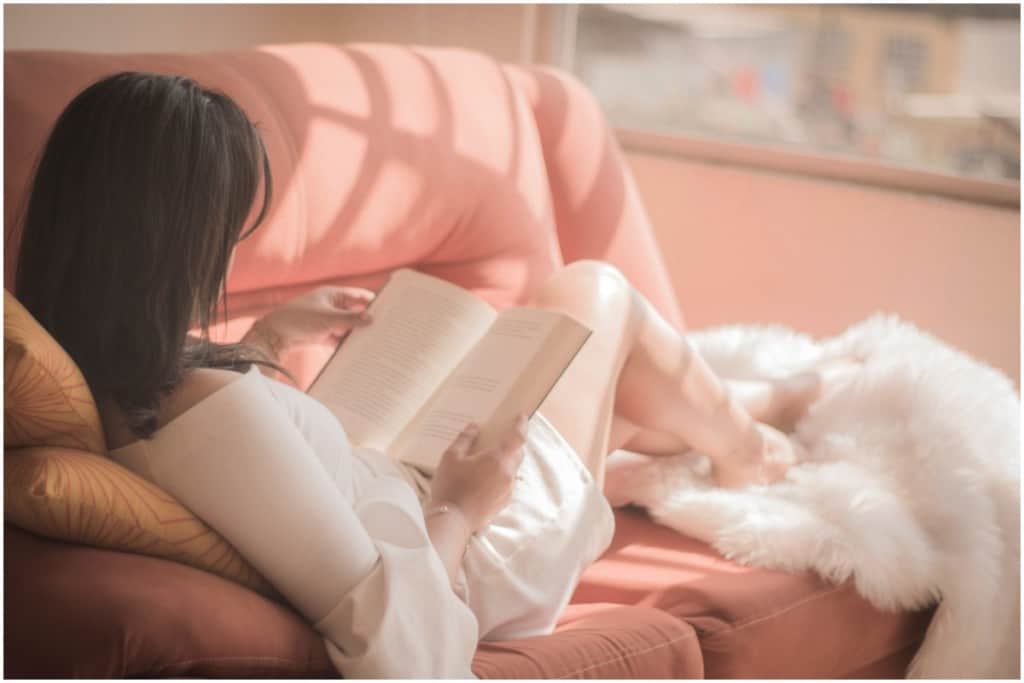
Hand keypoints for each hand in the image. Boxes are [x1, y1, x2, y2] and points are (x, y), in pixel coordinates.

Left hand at [248, 285, 374, 354]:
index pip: (359, 296)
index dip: (374, 301)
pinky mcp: (323, 335)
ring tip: (376, 342)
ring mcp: (328, 321)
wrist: (274, 336)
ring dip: (358, 334)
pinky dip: (348, 344)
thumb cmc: (298, 319)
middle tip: (386, 328)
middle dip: (368, 320)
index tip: (390, 309)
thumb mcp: (327, 318)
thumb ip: (350, 319)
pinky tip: (360, 352)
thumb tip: (371, 319)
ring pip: (349, 328)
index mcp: (333, 294)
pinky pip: (340, 339)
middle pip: (356, 313)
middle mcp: (332, 306)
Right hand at [428, 417, 528, 532]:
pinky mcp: (503, 503)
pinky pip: (506, 483)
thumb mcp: (451, 457)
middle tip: (501, 437)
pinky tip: (484, 478)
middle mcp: (508, 474)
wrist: (452, 521)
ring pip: (512, 469)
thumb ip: (465, 439)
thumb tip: (474, 427)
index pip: (517, 437)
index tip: (522, 416)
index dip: (521, 425)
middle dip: (512, 443)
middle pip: (517, 453)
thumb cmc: (450, 487)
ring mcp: (508, 490)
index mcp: (498, 459)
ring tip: (488, 459)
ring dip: (505, 461)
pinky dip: (500, 476)